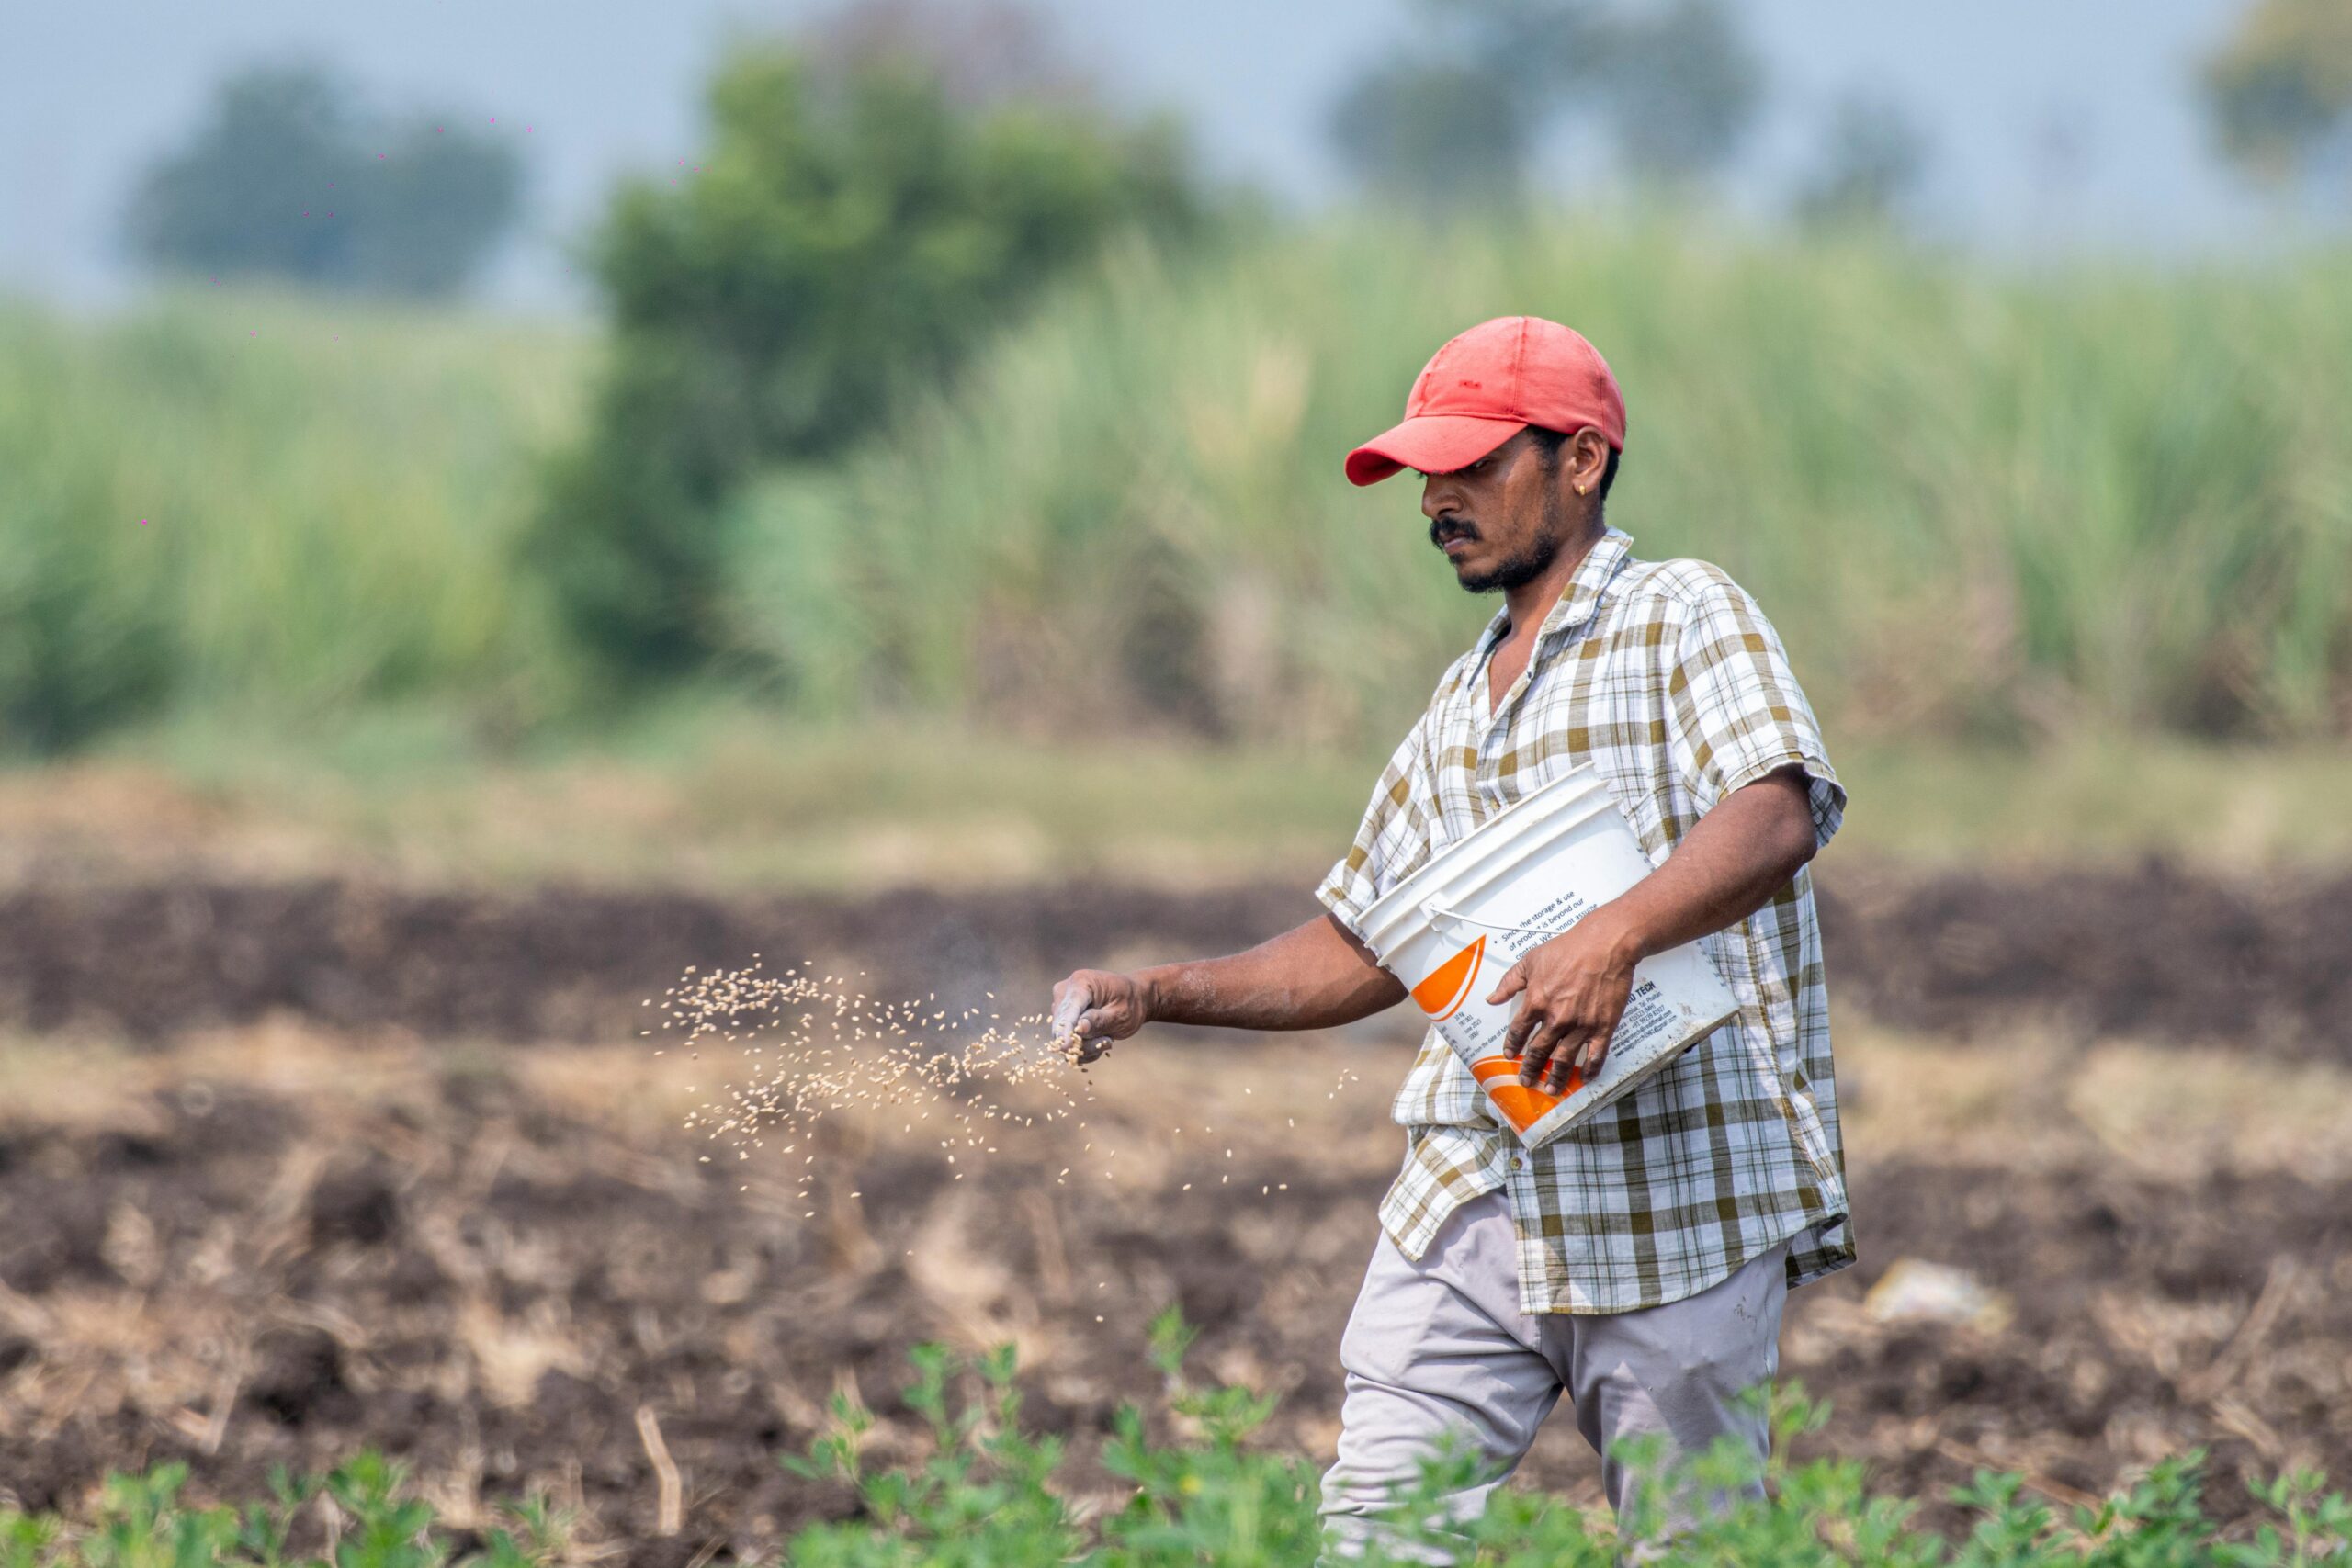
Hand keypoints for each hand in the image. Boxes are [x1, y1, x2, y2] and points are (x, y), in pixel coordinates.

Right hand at [1048, 970, 1150, 1061]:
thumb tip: (1079, 1029)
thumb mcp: (1121, 1014)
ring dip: (1085, 1046)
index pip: (1069, 1009)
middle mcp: (1064, 991)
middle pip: (1063, 1025)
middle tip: (1108, 1042)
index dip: (1066, 1029)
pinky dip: (1082, 1047)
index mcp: (1081, 982)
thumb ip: (1099, 1021)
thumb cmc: (1129, 1002)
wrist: (1131, 997)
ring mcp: (1060, 1004)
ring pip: (1063, 1036)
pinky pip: (1065, 1039)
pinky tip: (1099, 1040)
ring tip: (1107, 1039)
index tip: (1065, 1047)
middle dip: (1083, 1042)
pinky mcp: (1060, 1017)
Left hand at [1484, 910, 1642, 1093]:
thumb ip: (1510, 982)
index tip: (1510, 1055)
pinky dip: (1589, 1070)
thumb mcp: (1531, 960)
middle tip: (1526, 1080)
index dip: (1513, 1045)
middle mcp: (1556, 1018)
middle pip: (1539, 1051)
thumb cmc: (1568, 949)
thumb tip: (1492, 998)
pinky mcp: (1603, 1027)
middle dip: (1531, 1068)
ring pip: (1564, 1059)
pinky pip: (1595, 1055)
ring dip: (1556, 1077)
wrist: (1604, 946)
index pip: (1519, 1031)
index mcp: (1536, 1002)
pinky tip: (1585, 1078)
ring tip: (1551, 1089)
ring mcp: (1580, 1025)